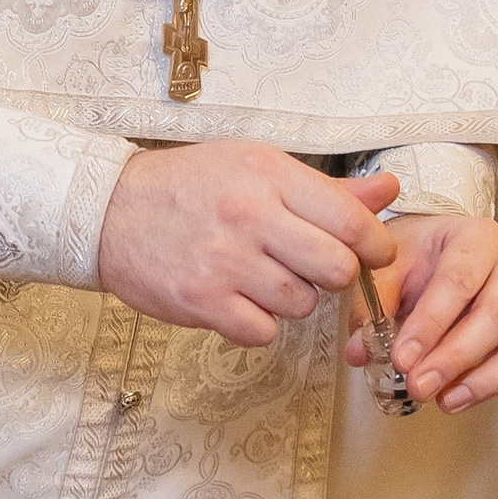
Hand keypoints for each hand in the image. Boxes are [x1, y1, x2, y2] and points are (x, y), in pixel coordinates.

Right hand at [98, 144, 399, 348]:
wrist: (109, 210)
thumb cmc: (189, 185)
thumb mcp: (257, 167)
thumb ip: (327, 188)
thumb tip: (388, 190)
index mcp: (269, 175)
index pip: (351, 221)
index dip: (375, 246)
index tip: (373, 254)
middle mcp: (249, 215)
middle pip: (336, 269)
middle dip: (335, 276)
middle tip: (315, 268)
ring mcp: (224, 260)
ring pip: (301, 305)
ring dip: (294, 300)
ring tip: (265, 279)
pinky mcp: (201, 300)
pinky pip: (262, 331)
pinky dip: (258, 323)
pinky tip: (240, 300)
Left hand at [365, 212, 497, 419]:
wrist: (440, 246)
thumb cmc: (418, 255)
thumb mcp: (388, 264)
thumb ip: (372, 303)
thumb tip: (360, 351)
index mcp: (476, 239)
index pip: (459, 280)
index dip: (431, 323)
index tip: (402, 357)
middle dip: (456, 358)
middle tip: (418, 386)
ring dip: (493, 378)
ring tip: (449, 401)